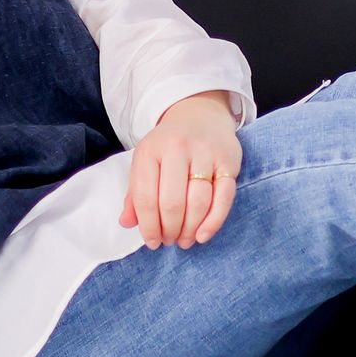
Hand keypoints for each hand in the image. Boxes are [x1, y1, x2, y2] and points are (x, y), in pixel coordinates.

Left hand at [119, 92, 240, 247]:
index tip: (152, 242)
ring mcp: (205, 153)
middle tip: (170, 241)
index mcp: (151, 151)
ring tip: (185, 240)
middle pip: (172, 203)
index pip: (146, 198)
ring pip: (198, 202)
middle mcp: (177, 149)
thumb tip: (127, 223)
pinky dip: (214, 221)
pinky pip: (224, 198)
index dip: (148, 226)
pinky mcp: (228, 161)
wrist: (200, 114)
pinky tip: (203, 235)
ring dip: (191, 229)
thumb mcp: (145, 162)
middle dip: (170, 230)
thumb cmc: (168, 146)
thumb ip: (135, 194)